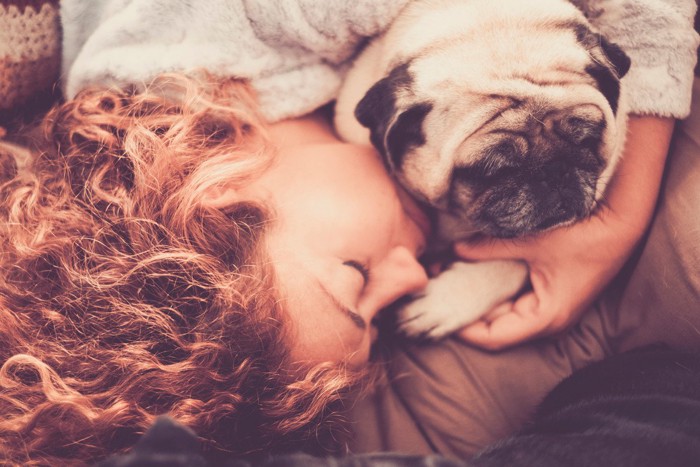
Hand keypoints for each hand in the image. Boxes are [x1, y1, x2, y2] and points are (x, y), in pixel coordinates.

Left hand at [453, 116, 674, 349]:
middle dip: (466, 309)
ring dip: (478, 299)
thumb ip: (489, 247)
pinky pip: (514, 300)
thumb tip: (454, 249)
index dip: (463, 328)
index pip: (493, 337)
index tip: (438, 310)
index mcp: (545, 318)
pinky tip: (473, 274)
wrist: (621, 223)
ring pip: (503, 313)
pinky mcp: (549, 294)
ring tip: (449, 280)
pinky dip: (493, 290)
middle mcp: (547, 321)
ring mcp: (548, 309)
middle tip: (437, 289)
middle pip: (496, 326)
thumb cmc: (584, 237)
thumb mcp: (531, 242)